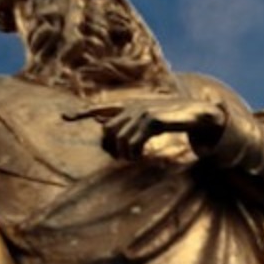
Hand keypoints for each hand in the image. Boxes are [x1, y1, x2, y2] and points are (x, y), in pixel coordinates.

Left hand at [66, 98, 226, 160]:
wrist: (198, 113)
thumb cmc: (173, 118)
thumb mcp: (148, 118)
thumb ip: (128, 120)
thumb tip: (102, 124)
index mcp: (130, 105)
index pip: (101, 108)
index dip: (83, 112)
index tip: (65, 117)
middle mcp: (132, 106)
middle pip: (108, 131)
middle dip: (112, 148)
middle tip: (126, 158)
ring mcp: (141, 112)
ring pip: (119, 138)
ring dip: (125, 154)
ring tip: (135, 158)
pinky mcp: (151, 120)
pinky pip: (134, 141)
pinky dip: (135, 152)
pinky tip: (142, 156)